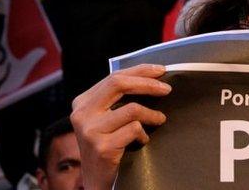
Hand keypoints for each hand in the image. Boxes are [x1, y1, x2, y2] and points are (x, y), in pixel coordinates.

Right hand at [70, 64, 170, 189]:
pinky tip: (143, 141)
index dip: (140, 71)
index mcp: (83, 102)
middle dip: (147, 83)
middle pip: (119, 84)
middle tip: (167, 89)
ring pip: (132, 109)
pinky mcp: (101, 147)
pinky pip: (134, 130)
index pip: (114, 76)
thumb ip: (118, 99)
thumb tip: (152, 78)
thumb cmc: (108, 145)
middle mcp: (82, 113)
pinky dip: (144, 135)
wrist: (97, 180)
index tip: (161, 70)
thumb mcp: (106, 119)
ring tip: (159, 120)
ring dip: (152, 114)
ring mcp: (90, 131)